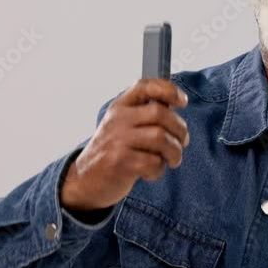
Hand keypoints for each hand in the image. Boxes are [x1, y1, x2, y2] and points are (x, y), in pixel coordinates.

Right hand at [61, 79, 189, 211]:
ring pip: (161, 138)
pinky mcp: (120, 163)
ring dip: (174, 152)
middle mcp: (117, 120)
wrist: (84, 181)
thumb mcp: (123, 126)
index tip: (182, 102)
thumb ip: (146, 114)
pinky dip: (159, 170)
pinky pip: (154, 162)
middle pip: (160, 113)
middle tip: (182, 141)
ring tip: (172, 159)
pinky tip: (151, 172)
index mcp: (120, 107)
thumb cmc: (112, 151)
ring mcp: (117, 141)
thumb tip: (176, 104)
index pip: (145, 86)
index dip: (168, 89)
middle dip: (180, 129)